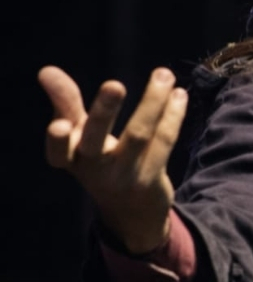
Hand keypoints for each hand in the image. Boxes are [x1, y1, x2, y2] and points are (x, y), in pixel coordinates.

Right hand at [39, 66, 187, 254]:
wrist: (131, 212)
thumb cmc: (99, 162)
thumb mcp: (78, 137)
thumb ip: (65, 103)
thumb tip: (46, 70)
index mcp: (69, 159)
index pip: (57, 151)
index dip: (57, 140)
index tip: (59, 125)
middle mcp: (93, 169)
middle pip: (96, 140)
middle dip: (104, 113)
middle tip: (114, 85)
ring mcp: (123, 175)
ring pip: (139, 136)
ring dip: (152, 102)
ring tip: (163, 74)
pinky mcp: (151, 178)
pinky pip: (164, 141)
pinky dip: (173, 115)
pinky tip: (178, 94)